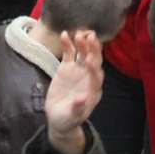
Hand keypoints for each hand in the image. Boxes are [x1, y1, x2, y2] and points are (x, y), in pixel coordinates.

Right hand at [45, 29, 102, 153]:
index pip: (96, 76)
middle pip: (94, 61)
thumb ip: (78, 108)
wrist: (58, 117)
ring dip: (83, 44)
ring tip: (80, 33)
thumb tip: (82, 98)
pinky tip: (64, 34)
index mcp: (93, 90)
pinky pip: (69, 53)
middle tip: (91, 38)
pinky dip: (68, 44)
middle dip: (93, 50)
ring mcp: (78, 70)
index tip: (91, 60)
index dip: (94, 68)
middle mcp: (88, 77)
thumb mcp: (72, 117)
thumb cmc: (68, 120)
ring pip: (83, 54)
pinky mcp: (67, 67)